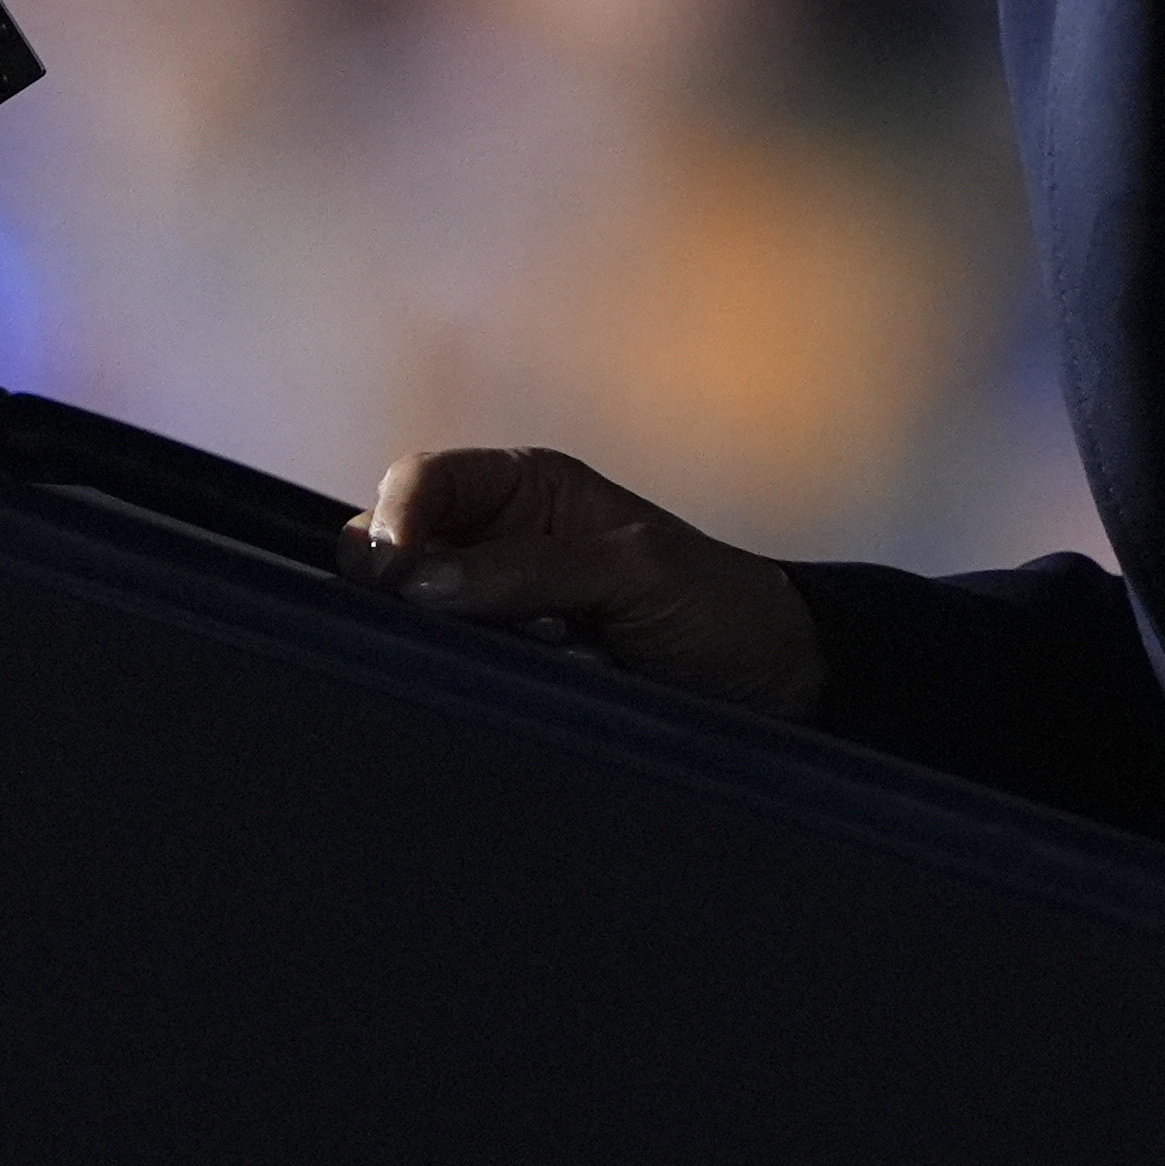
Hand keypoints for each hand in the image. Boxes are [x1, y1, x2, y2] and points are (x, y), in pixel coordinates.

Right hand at [341, 446, 826, 714]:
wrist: (774, 685)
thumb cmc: (719, 605)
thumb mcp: (635, 571)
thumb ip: (529, 568)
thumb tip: (419, 581)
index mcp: (531, 488)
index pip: (425, 480)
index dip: (394, 516)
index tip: (390, 571)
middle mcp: (501, 541)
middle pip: (398, 549)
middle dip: (406, 585)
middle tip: (456, 624)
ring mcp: (500, 612)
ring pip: (417, 619)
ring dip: (448, 639)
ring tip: (531, 653)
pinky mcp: (509, 672)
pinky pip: (454, 671)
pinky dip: (469, 678)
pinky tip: (521, 683)